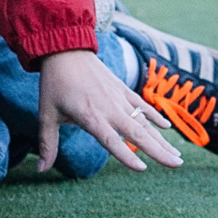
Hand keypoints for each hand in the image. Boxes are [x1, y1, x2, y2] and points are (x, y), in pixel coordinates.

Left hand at [38, 49, 182, 173]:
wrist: (63, 48)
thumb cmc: (54, 83)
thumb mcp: (46, 113)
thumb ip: (47, 143)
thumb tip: (39, 170)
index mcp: (90, 116)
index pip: (111, 140)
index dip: (126, 155)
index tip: (143, 169)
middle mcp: (109, 108)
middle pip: (137, 133)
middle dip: (158, 150)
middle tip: (178, 166)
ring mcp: (118, 97)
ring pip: (144, 121)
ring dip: (161, 139)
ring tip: (177, 156)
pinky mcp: (122, 87)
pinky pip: (142, 104)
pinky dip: (155, 115)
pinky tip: (167, 128)